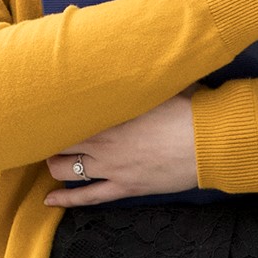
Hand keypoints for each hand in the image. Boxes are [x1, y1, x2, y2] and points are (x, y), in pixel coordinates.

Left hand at [43, 92, 200, 206]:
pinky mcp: (125, 188)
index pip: (69, 114)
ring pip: (67, 170)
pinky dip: (67, 200)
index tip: (47, 108)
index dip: (55, 113)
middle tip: (47, 135)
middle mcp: (103, 142)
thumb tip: (138, 55)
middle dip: (51, 140)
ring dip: (55, 165)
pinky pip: (88, 197)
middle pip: (61, 142)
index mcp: (109, 114)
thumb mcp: (161, 84)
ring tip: (51, 160)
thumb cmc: (189, 108)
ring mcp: (112, 168)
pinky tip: (49, 201)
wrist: (210, 142)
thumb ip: (141, 77)